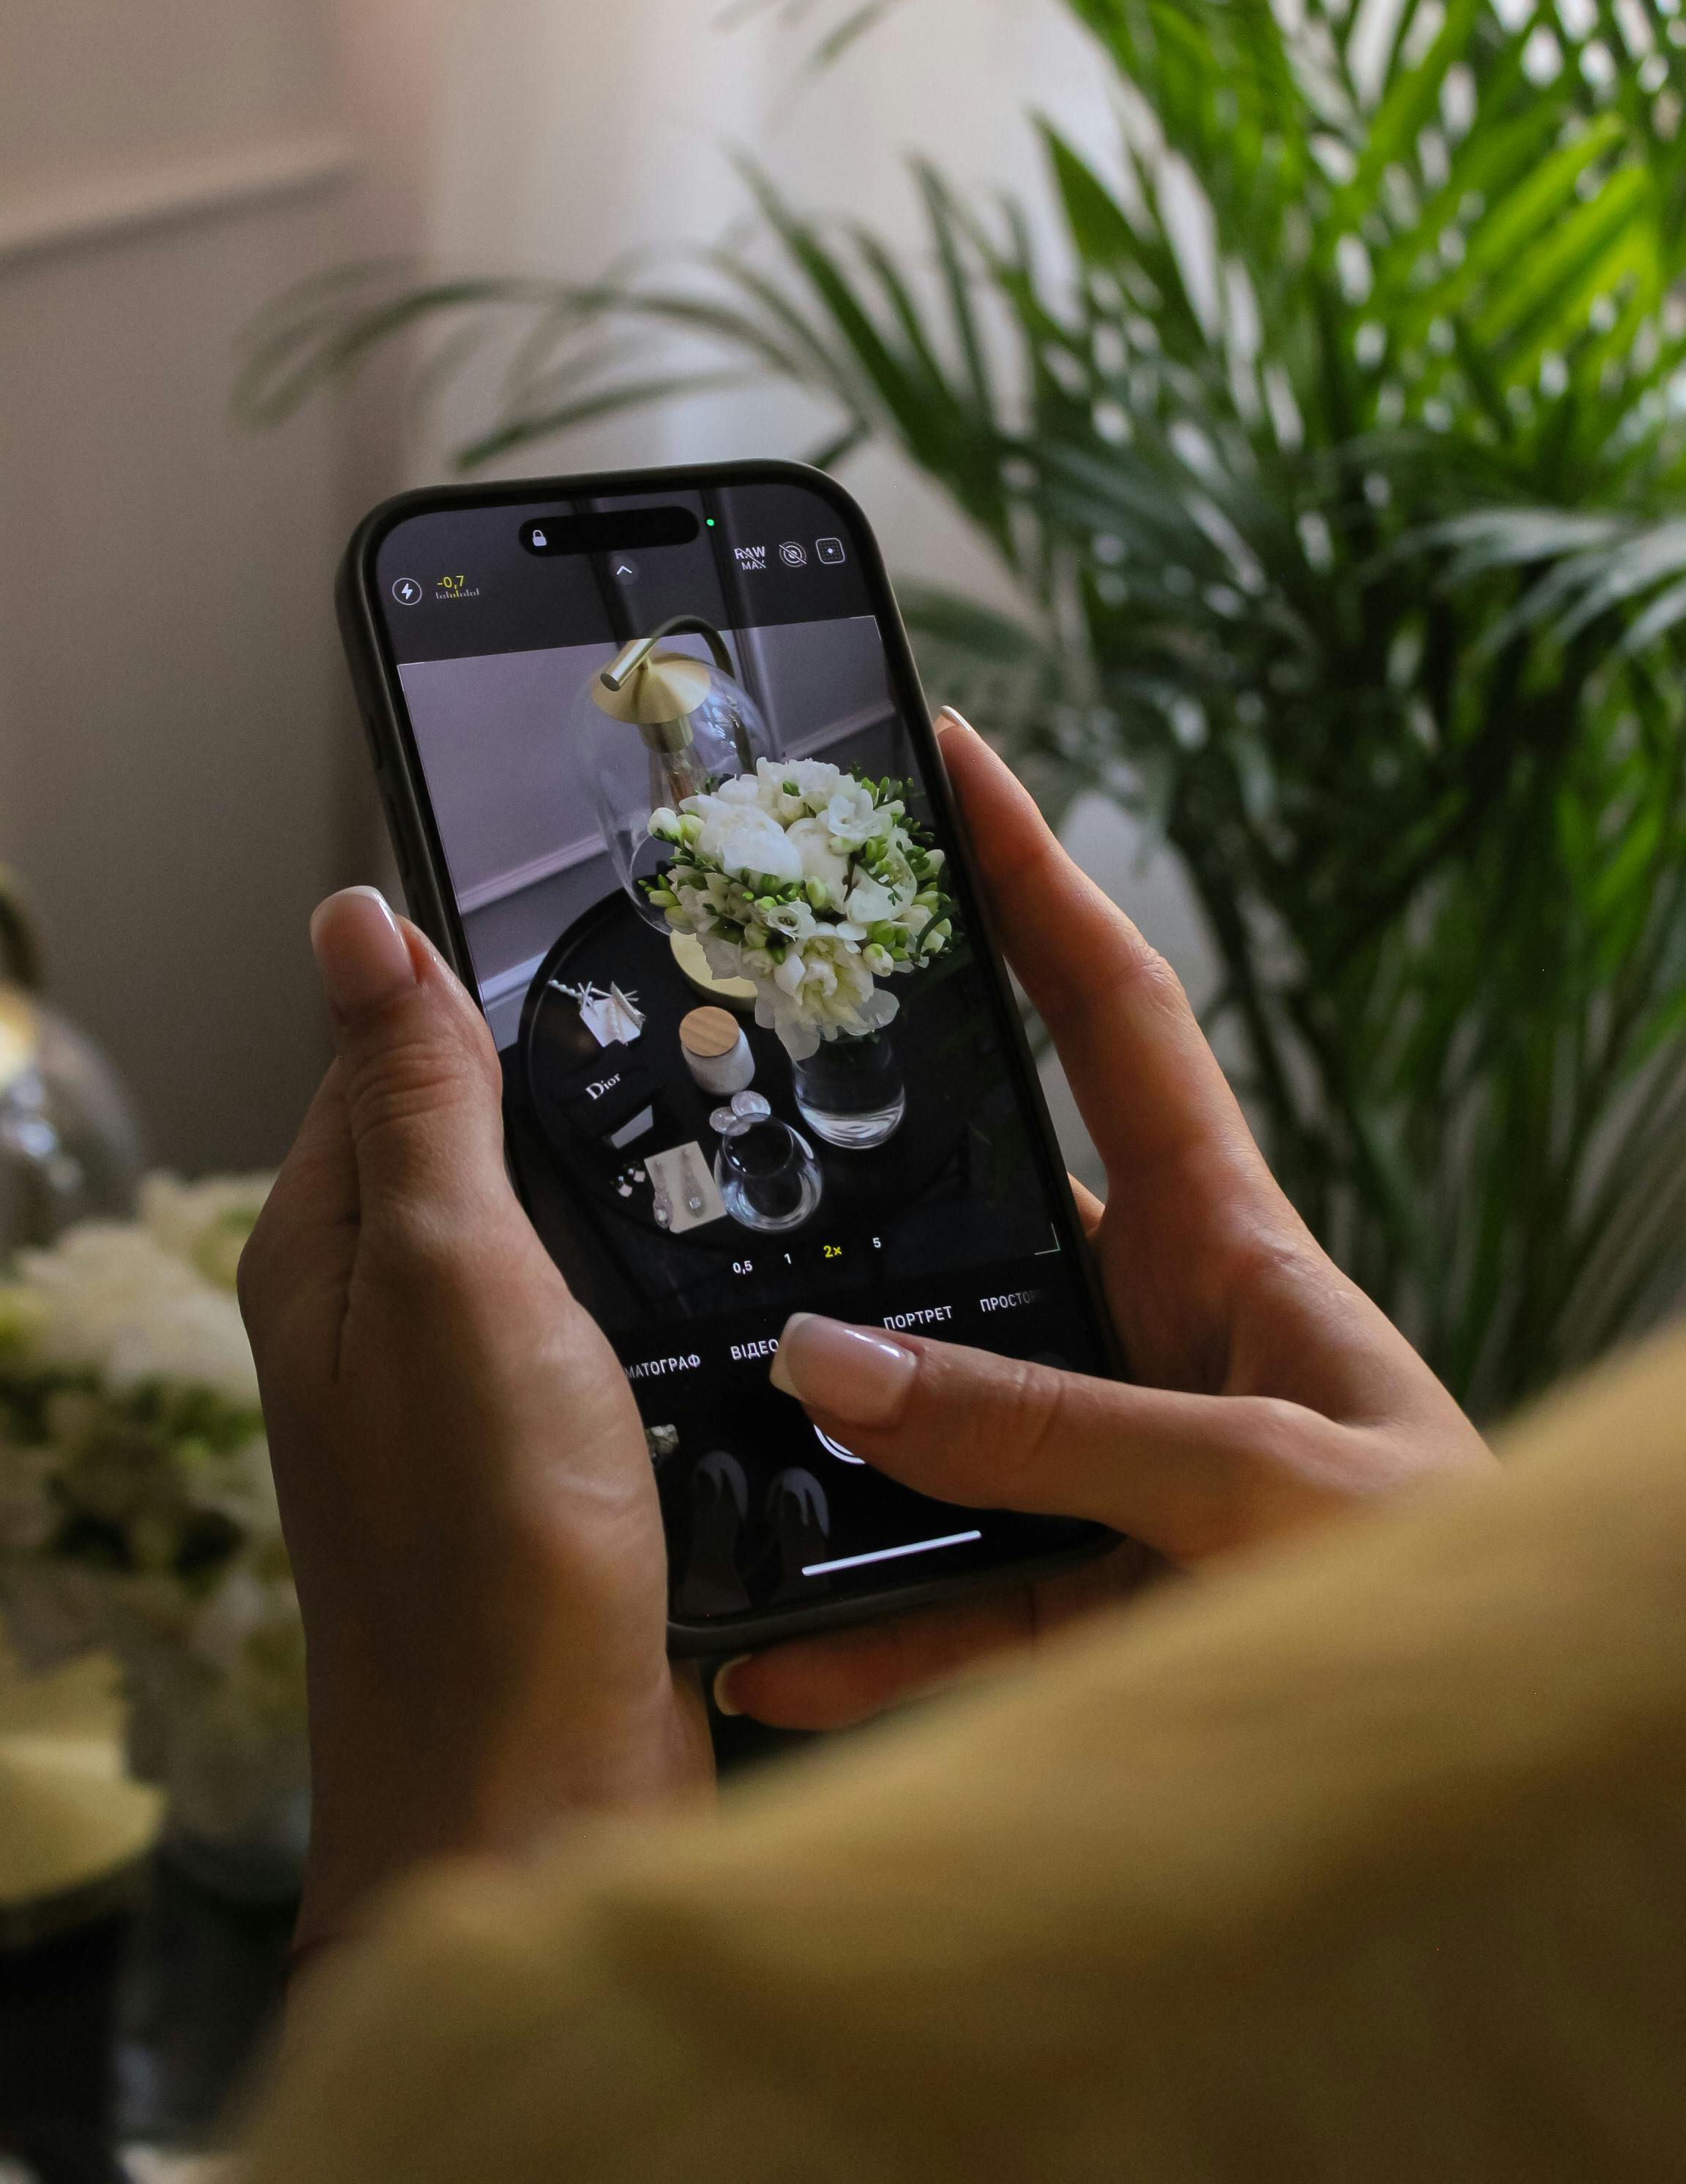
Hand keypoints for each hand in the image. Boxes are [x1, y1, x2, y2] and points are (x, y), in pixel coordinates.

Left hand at [239, 889, 710, 1952]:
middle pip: (487, 1137)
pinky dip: (676, 1290)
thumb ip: (413, 1098)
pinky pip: (620, 1326)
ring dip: (645, 1190)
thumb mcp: (450, 1274)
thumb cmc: (482, 1545)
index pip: (390, 1052)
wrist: (541, 1787)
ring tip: (763, 1124)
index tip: (614, 922)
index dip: (488, 983)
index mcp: (328, 1246)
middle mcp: (388, 1310)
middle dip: (589, 1084)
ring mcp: (477, 1388)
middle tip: (725, 1020)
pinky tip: (755, 1269)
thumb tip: (349, 917)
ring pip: (569, 1231)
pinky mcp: (564, 1452)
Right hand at [715, 717, 1490, 1729]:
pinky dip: (866, 1632)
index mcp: (1230, 1249)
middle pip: (980, 1218)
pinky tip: (777, 1658)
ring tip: (715, 1447)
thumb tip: (836, 1366)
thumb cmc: (1450, 1582)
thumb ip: (1051, 1430)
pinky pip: (955, 1600)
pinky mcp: (1099, 1598)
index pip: (1116, 1022)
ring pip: (938, 1426)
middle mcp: (1157, 1338)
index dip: (1037, 887)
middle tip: (725, 1114)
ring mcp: (1117, 1465)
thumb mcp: (1266, 1480)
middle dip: (861, 1170)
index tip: (953, 773)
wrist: (1511, 1769)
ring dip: (832, 1451)